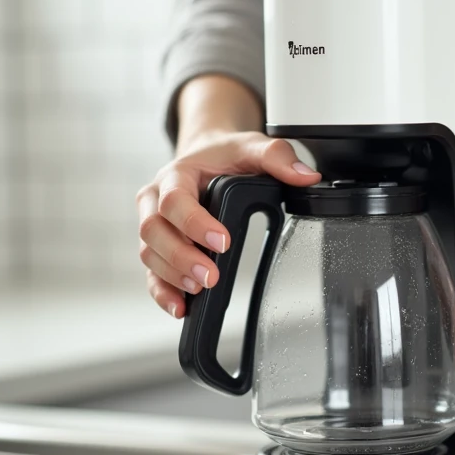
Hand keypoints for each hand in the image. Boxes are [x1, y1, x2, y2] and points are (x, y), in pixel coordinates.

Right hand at [136, 131, 319, 317]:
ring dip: (172, 276)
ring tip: (200, 289)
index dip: (195, 223)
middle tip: (211, 277)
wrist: (206, 156)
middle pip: (153, 230)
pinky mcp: (157, 247)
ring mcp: (153, 224)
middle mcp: (155, 199)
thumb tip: (305, 176)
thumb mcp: (251, 147)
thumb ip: (278, 157)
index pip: (174, 200)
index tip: (223, 242)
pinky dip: (163, 292)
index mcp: (176, 175)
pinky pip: (150, 273)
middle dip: (181, 258)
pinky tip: (181, 307)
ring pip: (148, 253)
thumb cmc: (224, 155)